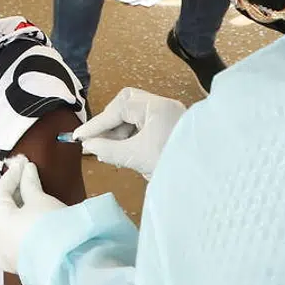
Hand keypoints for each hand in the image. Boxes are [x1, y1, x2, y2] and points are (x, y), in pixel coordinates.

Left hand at [0, 155, 66, 274]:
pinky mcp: (12, 267)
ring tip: (23, 209)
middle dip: (6, 197)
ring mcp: (1, 255)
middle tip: (22, 186)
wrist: (66, 265)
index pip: (0, 191)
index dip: (12, 176)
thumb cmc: (52, 226)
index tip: (23, 165)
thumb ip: (29, 184)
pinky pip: (6, 246)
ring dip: (6, 218)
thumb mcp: (41, 200)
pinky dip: (12, 234)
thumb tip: (26, 169)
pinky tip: (25, 231)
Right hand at [71, 87, 186, 177]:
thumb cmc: (173, 166)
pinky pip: (144, 124)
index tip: (79, 136)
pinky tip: (123, 151)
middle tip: (96, 140)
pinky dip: (130, 135)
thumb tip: (87, 145)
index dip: (97, 123)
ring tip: (109, 150)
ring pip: (134, 114)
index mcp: (157, 107)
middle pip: (126, 103)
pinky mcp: (171, 126)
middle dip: (109, 122)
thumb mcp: (136, 158)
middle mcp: (163, 105)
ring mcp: (169, 114)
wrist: (205, 182)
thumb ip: (108, 149)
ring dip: (119, 130)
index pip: (119, 108)